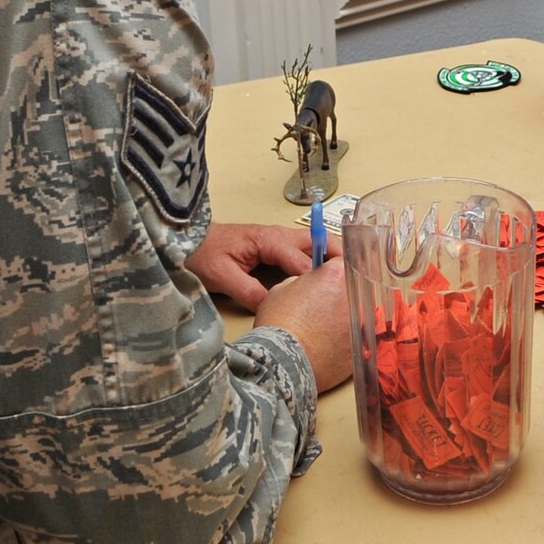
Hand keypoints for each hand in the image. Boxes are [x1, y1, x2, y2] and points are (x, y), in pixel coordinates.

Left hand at [186, 221, 339, 312]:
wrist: (186, 239)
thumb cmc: (202, 253)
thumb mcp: (222, 276)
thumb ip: (249, 291)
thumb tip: (275, 307)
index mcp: (269, 240)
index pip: (302, 260)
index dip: (318, 279)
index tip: (334, 296)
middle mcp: (279, 236)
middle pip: (320, 243)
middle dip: (340, 259)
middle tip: (357, 281)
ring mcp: (279, 240)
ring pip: (317, 246)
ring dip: (333, 260)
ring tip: (349, 282)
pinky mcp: (277, 247)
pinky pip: (306, 252)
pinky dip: (322, 262)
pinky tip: (327, 280)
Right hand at [254, 257, 351, 390]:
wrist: (285, 362)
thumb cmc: (279, 325)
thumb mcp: (281, 289)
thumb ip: (301, 281)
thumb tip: (307, 285)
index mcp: (338, 275)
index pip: (344, 261)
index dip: (334, 268)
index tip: (329, 274)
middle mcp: (355, 296)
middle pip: (354, 288)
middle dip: (341, 293)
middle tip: (324, 303)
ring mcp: (363, 321)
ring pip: (359, 313)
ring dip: (345, 316)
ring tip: (326, 327)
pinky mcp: (364, 346)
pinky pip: (360, 335)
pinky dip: (348, 338)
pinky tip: (332, 343)